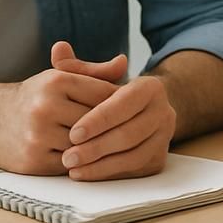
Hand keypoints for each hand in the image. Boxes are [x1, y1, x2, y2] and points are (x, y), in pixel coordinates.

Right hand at [0, 46, 121, 174]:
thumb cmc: (34, 97)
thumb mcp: (59, 77)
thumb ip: (93, 71)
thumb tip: (123, 62)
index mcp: (56, 80)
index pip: (104, 93)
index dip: (120, 105)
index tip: (131, 111)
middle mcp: (45, 105)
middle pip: (97, 122)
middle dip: (111, 128)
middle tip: (127, 132)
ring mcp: (38, 134)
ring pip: (85, 145)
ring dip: (96, 148)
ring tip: (110, 147)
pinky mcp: (34, 160)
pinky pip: (70, 165)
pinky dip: (80, 164)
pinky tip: (86, 160)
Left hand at [57, 42, 175, 180]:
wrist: (141, 114)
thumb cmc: (110, 96)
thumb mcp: (95, 79)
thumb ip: (76, 68)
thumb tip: (58, 48)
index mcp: (150, 87)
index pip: (122, 104)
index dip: (98, 120)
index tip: (73, 132)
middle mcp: (164, 111)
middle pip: (129, 133)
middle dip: (96, 147)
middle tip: (68, 156)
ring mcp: (165, 137)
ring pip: (134, 155)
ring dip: (101, 165)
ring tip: (73, 168)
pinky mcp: (159, 159)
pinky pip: (135, 170)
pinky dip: (109, 174)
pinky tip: (87, 174)